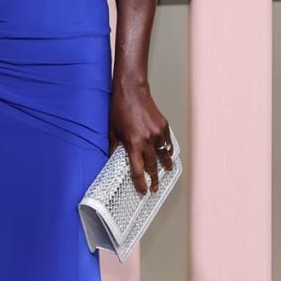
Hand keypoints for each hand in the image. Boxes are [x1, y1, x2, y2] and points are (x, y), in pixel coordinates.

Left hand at [108, 78, 173, 194]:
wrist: (132, 91)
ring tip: (166, 174)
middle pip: (153, 166)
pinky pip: (168, 142)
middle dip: (154, 179)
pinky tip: (168, 155)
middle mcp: (147, 140)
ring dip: (165, 167)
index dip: (140, 183)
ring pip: (164, 156)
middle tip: (154, 187)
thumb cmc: (120, 108)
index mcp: (133, 143)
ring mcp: (157, 133)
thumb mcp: (112, 131)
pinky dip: (168, 150)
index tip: (142, 190)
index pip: (138, 170)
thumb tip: (112, 160)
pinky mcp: (163, 126)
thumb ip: (114, 148)